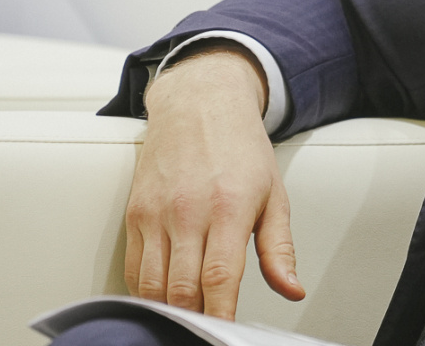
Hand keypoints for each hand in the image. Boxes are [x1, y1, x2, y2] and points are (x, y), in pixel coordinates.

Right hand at [124, 44, 304, 317]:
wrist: (199, 103)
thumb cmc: (240, 147)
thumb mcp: (274, 194)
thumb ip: (279, 248)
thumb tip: (291, 289)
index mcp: (228, 207)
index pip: (219, 278)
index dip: (219, 315)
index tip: (224, 333)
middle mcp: (188, 211)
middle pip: (180, 289)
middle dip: (193, 319)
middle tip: (206, 330)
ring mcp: (156, 212)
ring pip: (150, 285)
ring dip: (167, 309)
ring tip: (186, 318)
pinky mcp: (134, 212)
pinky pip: (133, 268)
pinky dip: (145, 292)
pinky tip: (162, 298)